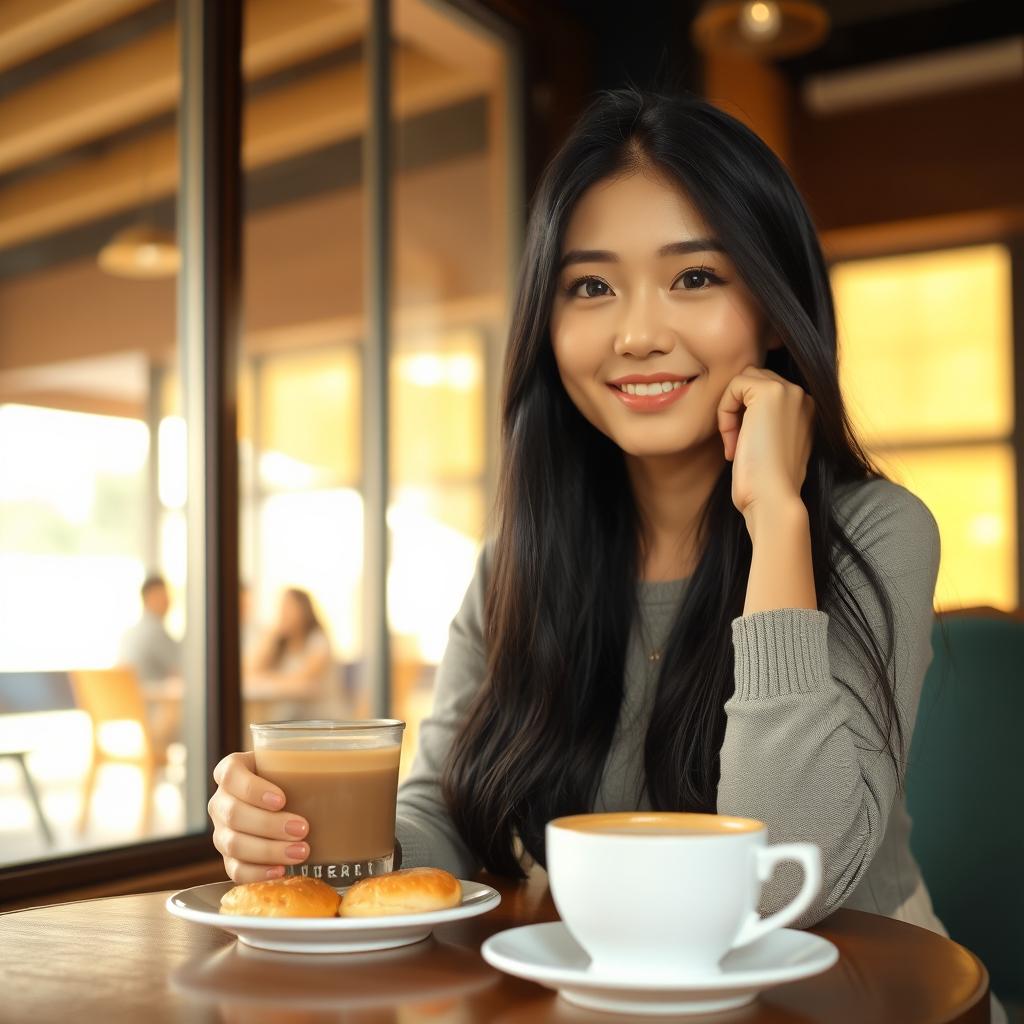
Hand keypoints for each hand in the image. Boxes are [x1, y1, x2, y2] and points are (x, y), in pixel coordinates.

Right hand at [209, 751, 309, 881]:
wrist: (287, 803)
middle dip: (269, 824)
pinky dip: (257, 872)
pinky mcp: (228, 858)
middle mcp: (221, 800)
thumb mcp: (299, 764)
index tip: (282, 799)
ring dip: (268, 850)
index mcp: (232, 770)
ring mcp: (221, 831)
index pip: (230, 774)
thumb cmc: (295, 777)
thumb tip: (361, 765)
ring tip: (302, 851)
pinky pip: (234, 870)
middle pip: (233, 813)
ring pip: (233, 844)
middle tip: (303, 828)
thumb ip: (316, 761)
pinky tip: (281, 871)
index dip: (252, 789)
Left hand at [717, 367, 814, 526]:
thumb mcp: (772, 447)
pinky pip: (733, 385)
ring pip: (743, 380)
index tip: (744, 449)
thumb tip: (742, 410)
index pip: (764, 391)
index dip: (745, 416)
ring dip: (730, 411)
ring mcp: (789, 391)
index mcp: (806, 409)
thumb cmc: (768, 484)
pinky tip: (733, 442)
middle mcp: (803, 395)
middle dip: (738, 410)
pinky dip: (725, 412)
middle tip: (736, 446)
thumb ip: (766, 424)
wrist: (774, 499)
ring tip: (735, 444)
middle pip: (753, 380)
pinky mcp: (769, 392)